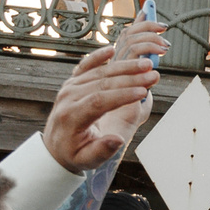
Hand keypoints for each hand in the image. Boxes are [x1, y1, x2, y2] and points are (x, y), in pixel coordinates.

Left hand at [43, 30, 166, 170]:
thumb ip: (102, 150)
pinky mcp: (72, 82)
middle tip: (153, 74)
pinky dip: (98, 57)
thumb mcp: (87, 160)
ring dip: (124, 67)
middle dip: (130, 78)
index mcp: (72, 116)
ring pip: (99, 72)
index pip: (99, 101)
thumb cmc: (75, 154)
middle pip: (102, 83)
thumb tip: (117, 140)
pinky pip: (85, 66)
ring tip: (147, 65)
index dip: (122, 95)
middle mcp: (68, 98)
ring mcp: (69, 87)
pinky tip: (112, 50)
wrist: (55, 146)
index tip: (143, 91)